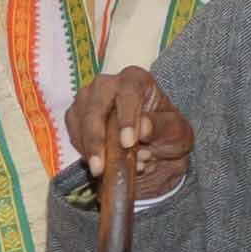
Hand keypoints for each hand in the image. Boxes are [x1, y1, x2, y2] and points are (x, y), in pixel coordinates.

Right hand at [62, 66, 192, 200]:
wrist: (154, 147)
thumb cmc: (166, 133)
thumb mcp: (177, 132)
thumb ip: (162, 127)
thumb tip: (143, 128)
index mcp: (136, 80)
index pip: (128, 93)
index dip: (127, 118)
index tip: (128, 143)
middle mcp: (107, 84)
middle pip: (95, 106)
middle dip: (96, 138)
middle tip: (100, 167)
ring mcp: (87, 99)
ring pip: (79, 121)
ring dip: (89, 149)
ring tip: (102, 171)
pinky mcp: (76, 117)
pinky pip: (73, 134)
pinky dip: (84, 152)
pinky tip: (99, 165)